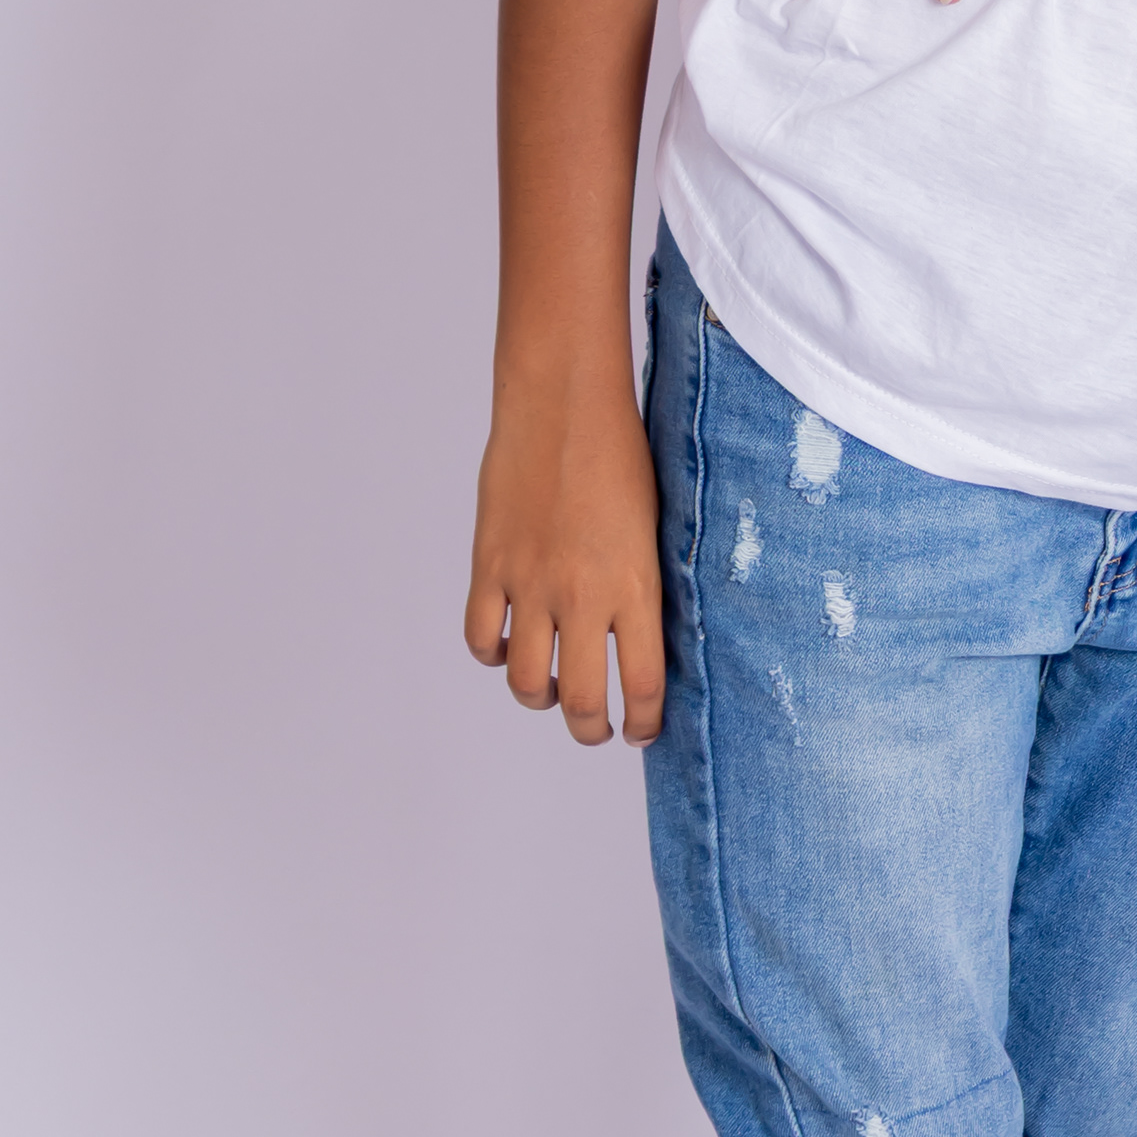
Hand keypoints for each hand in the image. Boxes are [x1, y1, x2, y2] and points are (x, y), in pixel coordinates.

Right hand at [465, 373, 667, 743]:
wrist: (563, 405)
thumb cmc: (622, 456)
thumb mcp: (655, 526)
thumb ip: (643, 586)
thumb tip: (641, 637)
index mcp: (635, 586)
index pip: (643, 682)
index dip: (645, 720)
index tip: (643, 731)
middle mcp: (582, 594)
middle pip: (582, 698)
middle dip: (591, 728)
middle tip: (596, 729)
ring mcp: (530, 583)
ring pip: (525, 679)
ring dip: (539, 698)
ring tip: (551, 692)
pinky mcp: (489, 566)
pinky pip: (481, 636)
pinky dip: (492, 653)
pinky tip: (507, 647)